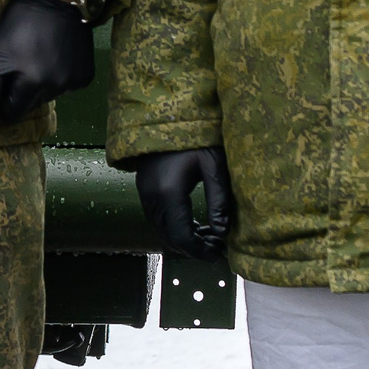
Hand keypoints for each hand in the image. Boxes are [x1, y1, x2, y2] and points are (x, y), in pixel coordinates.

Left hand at [0, 0, 95, 126]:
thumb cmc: (19, 24)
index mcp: (33, 82)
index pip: (13, 113)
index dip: (4, 99)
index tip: (4, 80)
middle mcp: (57, 86)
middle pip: (32, 106)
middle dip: (22, 91)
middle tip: (20, 65)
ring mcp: (74, 82)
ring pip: (49, 97)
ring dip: (41, 83)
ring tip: (38, 57)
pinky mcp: (86, 76)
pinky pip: (66, 87)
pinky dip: (59, 77)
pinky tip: (55, 56)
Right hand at [135, 146, 233, 261]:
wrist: (164, 114)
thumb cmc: (193, 135)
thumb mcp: (214, 165)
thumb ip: (219, 201)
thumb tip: (223, 233)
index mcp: (169, 192)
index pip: (182, 236)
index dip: (200, 252)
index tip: (218, 255)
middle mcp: (152, 196)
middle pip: (169, 238)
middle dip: (193, 248)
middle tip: (217, 247)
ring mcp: (145, 192)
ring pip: (161, 230)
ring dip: (184, 238)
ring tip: (210, 236)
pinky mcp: (145, 187)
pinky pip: (157, 218)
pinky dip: (174, 227)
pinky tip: (194, 223)